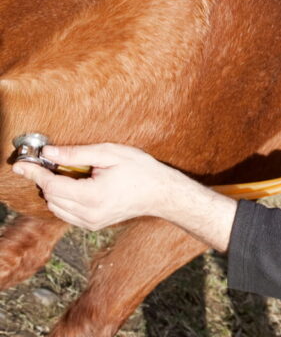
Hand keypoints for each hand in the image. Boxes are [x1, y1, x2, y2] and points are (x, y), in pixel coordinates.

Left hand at [12, 143, 181, 230]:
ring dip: (54, 190)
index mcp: (92, 196)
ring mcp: (90, 222)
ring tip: (69, 173)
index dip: (34, 172)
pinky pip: (66, 213)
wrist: (161, 193)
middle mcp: (88, 214)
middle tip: (50, 162)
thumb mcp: (110, 153)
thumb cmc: (140, 170)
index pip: (51, 185)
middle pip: (50, 197)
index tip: (21, 163)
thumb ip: (77, 154)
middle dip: (45, 179)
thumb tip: (48, 153)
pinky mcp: (92, 225)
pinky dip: (64, 199)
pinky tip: (77, 185)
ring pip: (55, 207)